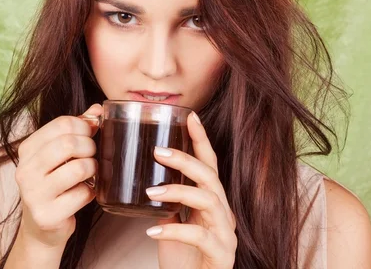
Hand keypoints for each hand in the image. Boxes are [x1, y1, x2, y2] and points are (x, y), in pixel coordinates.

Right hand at [14, 104, 101, 249]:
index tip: (90, 134)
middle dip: (90, 147)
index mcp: (26, 149)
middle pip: (69, 143)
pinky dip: (91, 192)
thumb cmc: (54, 184)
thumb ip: (77, 129)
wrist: (41, 228)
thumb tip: (98, 110)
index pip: (61, 124)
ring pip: (79, 168)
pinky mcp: (47, 215)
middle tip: (92, 155)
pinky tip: (85, 193)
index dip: (84, 126)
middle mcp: (25, 170)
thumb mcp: (59, 154)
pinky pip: (83, 194)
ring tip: (90, 174)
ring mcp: (34, 194)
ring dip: (93, 169)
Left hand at [145, 112, 236, 268]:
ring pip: (208, 201)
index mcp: (213, 202)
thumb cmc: (184, 258)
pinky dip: (174, 230)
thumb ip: (167, 203)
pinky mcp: (221, 254)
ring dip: (178, 191)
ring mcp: (226, 234)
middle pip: (210, 177)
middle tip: (157, 151)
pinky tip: (153, 230)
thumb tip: (144, 179)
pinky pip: (199, 237)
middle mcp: (224, 214)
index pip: (209, 165)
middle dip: (185, 160)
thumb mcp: (173, 223)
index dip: (201, 139)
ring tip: (151, 191)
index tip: (189, 116)